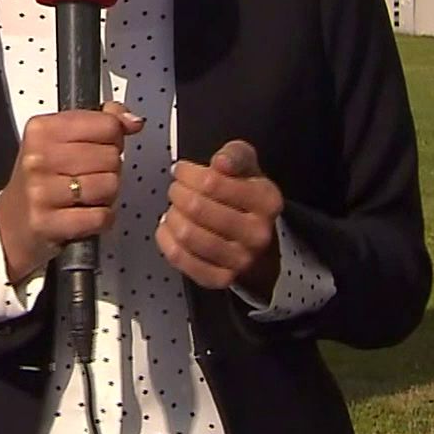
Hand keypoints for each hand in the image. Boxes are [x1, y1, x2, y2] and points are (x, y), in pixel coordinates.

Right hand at [0, 101, 142, 283]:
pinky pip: (101, 216)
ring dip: (107, 195)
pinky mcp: (47, 222)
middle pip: (111, 156)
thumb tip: (132, 121)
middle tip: (89, 176)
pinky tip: (84, 214)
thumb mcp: (61, 141)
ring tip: (86, 196)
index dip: (114, 138)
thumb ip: (100, 123)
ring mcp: (41, 191)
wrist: (12, 224)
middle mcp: (38, 157)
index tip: (101, 146)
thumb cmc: (42, 180)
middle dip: (109, 169)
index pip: (107, 124)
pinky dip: (101, 218)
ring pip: (110, 185)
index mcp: (42, 129)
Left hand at [156, 139, 283, 294]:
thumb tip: (221, 162)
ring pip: (188, 234)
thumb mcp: (249, 168)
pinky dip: (166, 240)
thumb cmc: (248, 201)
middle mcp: (257, 233)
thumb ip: (235, 155)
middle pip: (197, 207)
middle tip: (176, 189)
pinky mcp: (221, 278)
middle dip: (177, 192)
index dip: (188, 173)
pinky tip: (169, 228)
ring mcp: (240, 259)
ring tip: (174, 208)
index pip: (213, 182)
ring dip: (172, 215)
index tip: (182, 170)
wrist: (259, 244)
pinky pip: (181, 258)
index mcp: (267, 201)